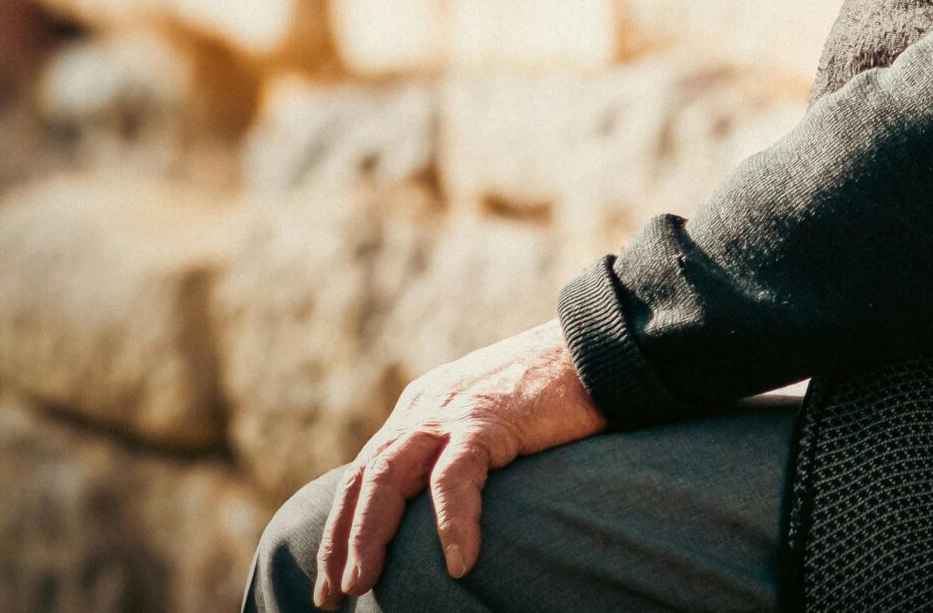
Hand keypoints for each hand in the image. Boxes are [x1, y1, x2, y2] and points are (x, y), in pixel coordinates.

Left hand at [312, 318, 606, 606]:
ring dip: (368, 534)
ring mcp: (452, 413)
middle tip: (333, 596)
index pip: (366, 473)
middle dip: (341, 539)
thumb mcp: (492, 420)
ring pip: (387, 477)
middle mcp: (425, 409)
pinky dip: (452, 522)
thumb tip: (452, 505)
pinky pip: (455, 477)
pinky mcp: (488, 420)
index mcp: (422, 410)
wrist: (599, 344)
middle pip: (363, 479)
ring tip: (363, 583)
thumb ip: (462, 451)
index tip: (335, 574)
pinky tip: (459, 563)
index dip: (344, 525)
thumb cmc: (558, 391)